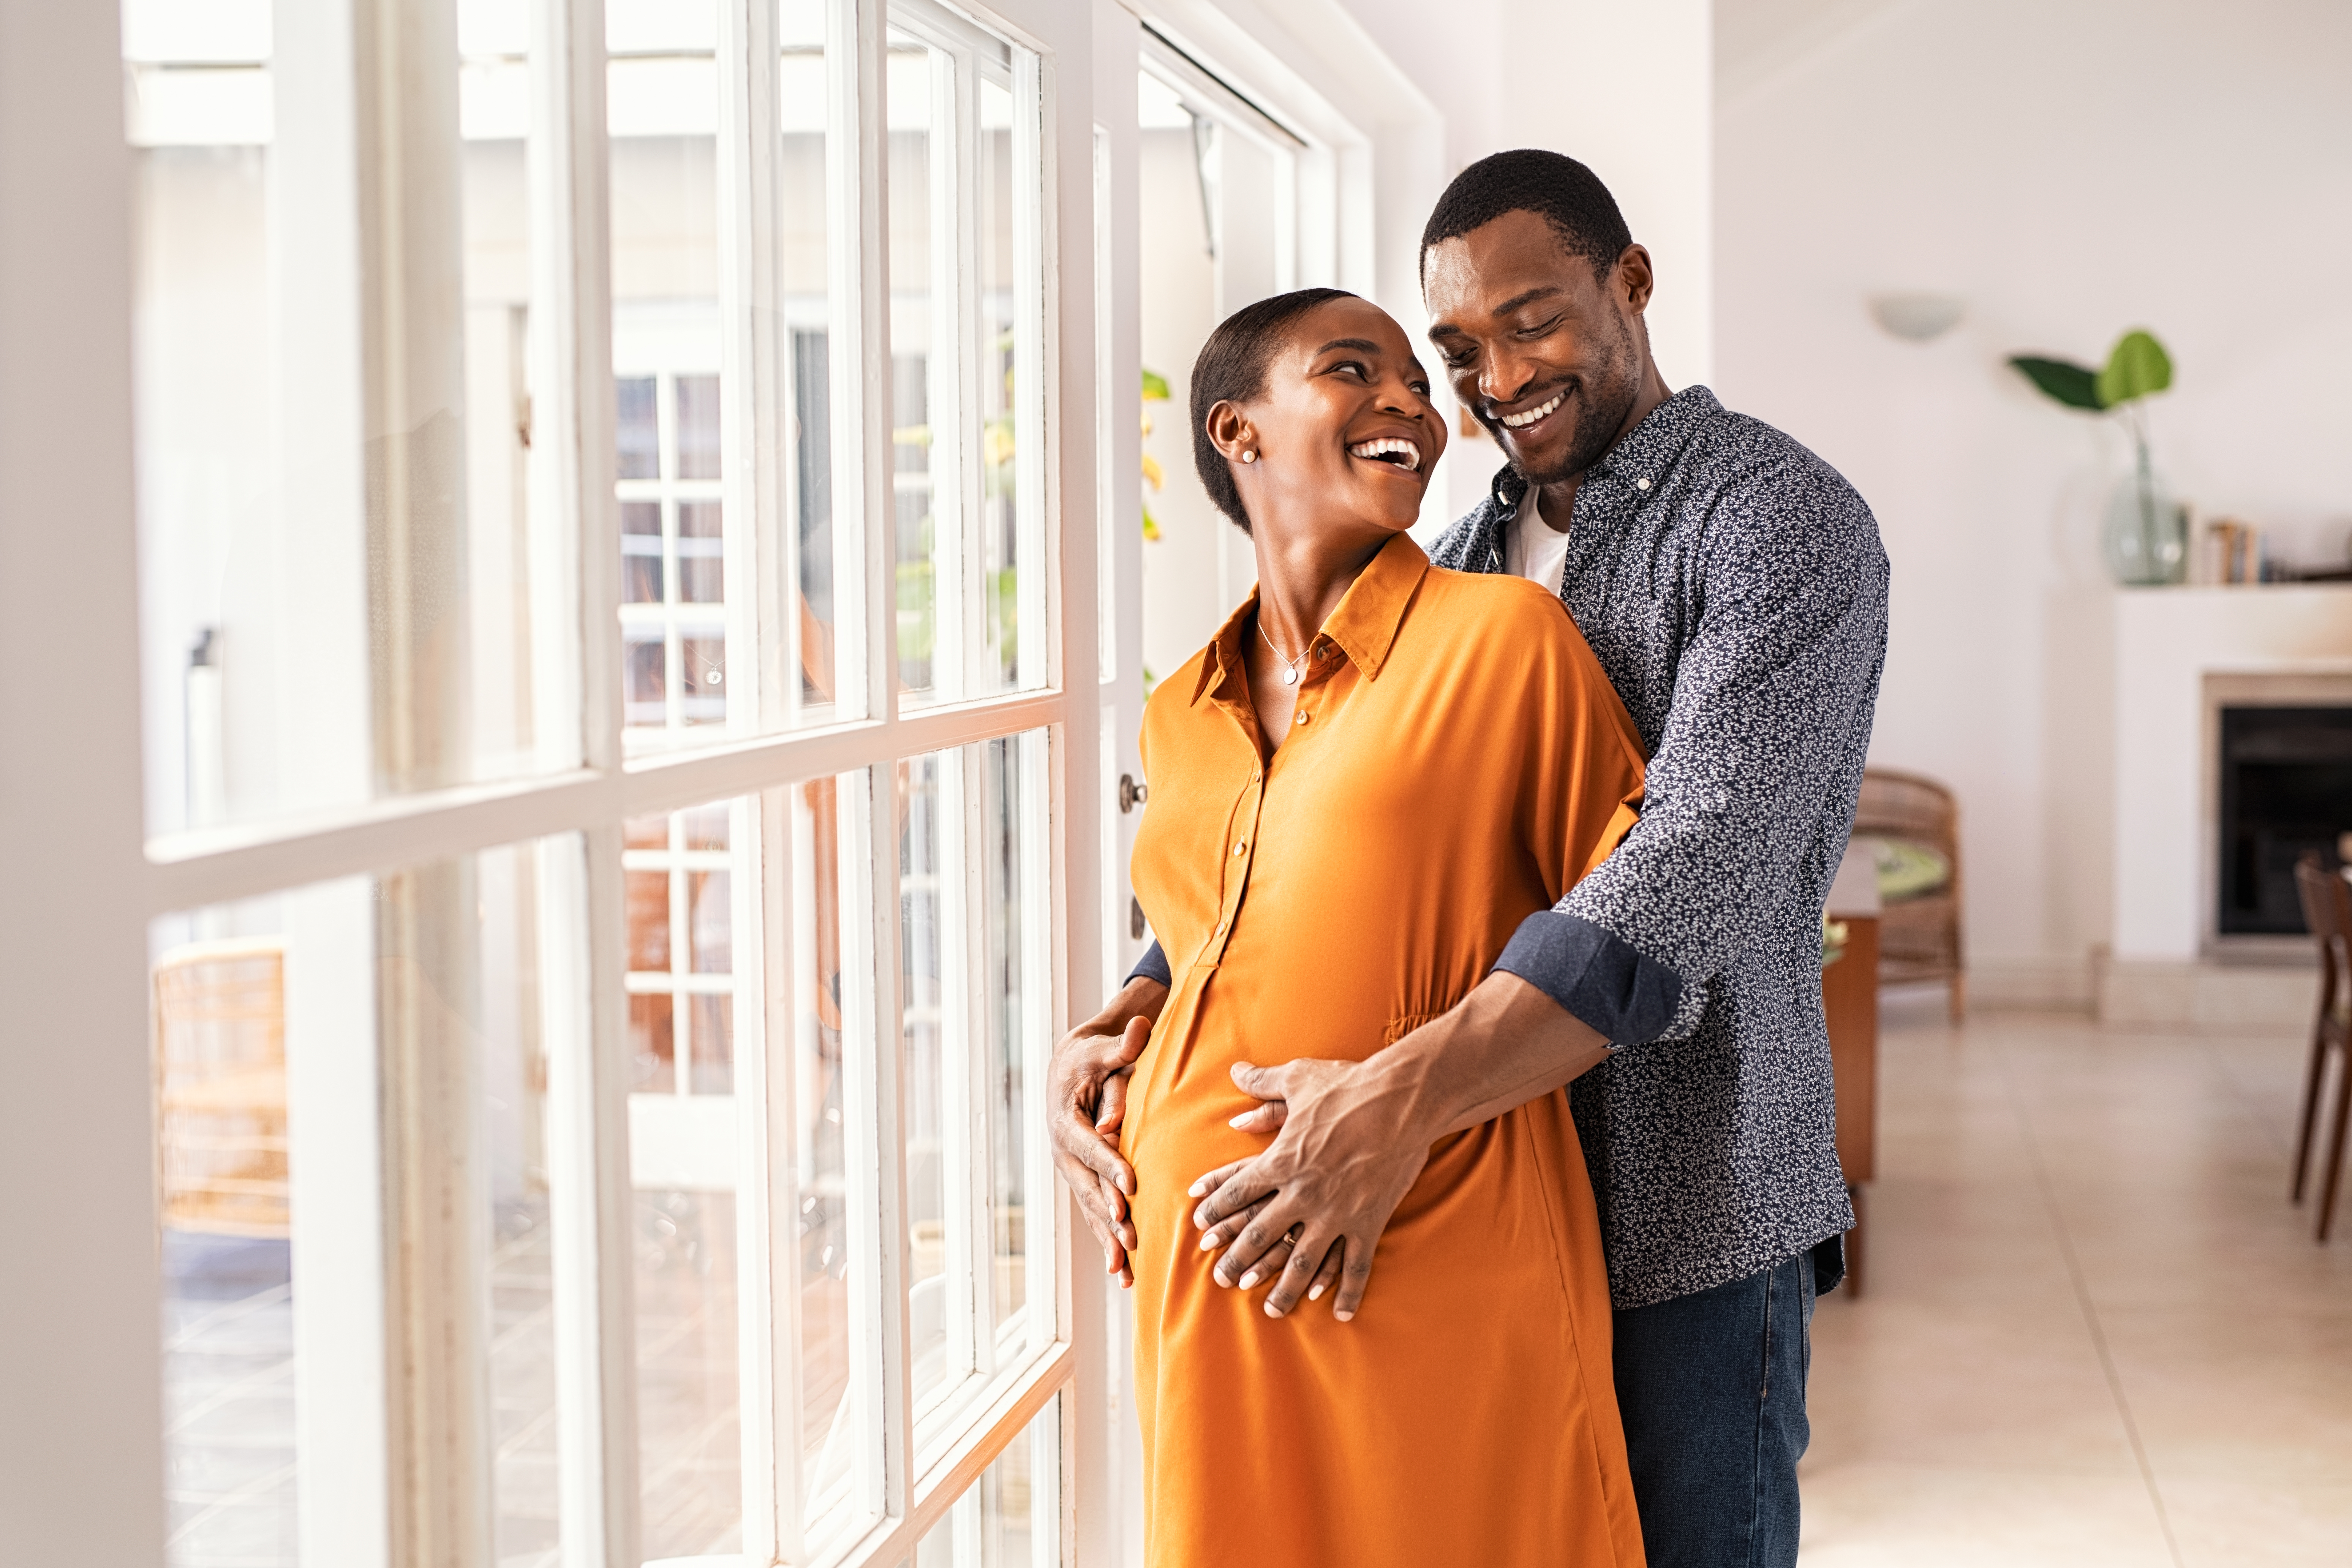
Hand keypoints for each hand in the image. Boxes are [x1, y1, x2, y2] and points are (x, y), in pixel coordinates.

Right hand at [1049, 976, 1166, 1287]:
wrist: (1069, 1067)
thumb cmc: (1090, 1057)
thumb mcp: (1101, 1048)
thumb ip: (1121, 1045)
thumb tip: (1138, 1033)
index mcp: (1066, 1122)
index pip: (1090, 1147)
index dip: (1109, 1165)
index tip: (1129, 1187)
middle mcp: (1064, 1153)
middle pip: (1088, 1187)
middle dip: (1108, 1214)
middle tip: (1131, 1236)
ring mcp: (1071, 1171)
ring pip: (1090, 1209)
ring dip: (1106, 1239)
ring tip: (1124, 1269)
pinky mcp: (1082, 1181)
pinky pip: (1093, 1214)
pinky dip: (1106, 1241)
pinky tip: (1120, 1271)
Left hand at [1188, 1054, 1433, 1321]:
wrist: (1403, 1099)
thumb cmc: (1350, 1085)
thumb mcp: (1301, 1078)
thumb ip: (1264, 1083)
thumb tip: (1235, 1072)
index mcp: (1281, 1160)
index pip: (1238, 1191)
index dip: (1216, 1210)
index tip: (1200, 1228)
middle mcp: (1302, 1192)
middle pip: (1260, 1235)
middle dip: (1237, 1260)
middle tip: (1221, 1280)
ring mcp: (1336, 1211)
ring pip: (1302, 1262)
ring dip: (1284, 1289)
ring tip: (1272, 1310)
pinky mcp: (1368, 1221)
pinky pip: (1355, 1265)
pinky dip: (1347, 1292)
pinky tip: (1337, 1312)